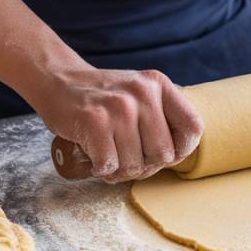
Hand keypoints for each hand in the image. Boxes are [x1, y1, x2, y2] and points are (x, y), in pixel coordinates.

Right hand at [26, 62, 203, 182]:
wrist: (58, 81)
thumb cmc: (103, 97)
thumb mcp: (140, 93)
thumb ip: (161, 116)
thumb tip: (178, 154)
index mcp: (159, 85)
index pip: (193, 127)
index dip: (183, 150)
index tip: (164, 154)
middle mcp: (143, 93)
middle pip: (164, 154)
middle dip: (145, 165)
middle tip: (126, 158)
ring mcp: (120, 106)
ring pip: (135, 165)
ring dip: (119, 170)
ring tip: (108, 155)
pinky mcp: (95, 121)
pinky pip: (110, 165)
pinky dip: (100, 168)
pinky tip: (94, 155)